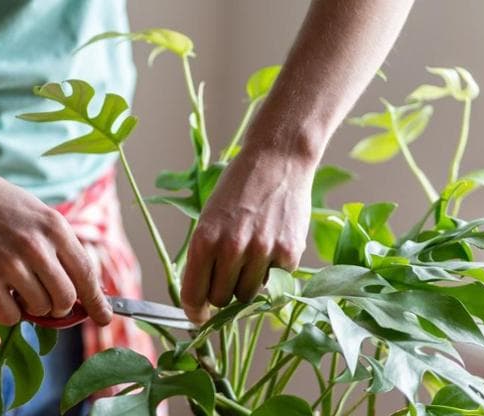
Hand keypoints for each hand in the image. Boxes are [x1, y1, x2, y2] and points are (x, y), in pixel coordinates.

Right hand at [0, 167, 112, 325]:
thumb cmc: (0, 206)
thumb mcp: (40, 215)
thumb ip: (61, 247)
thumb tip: (83, 289)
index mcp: (55, 227)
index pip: (86, 273)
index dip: (97, 301)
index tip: (104, 317)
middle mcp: (36, 246)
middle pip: (66, 298)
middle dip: (61, 306)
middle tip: (49, 300)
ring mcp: (9, 264)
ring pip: (39, 309)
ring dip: (34, 308)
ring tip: (20, 287)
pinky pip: (10, 317)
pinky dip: (10, 313)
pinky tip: (3, 295)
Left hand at [180, 145, 314, 323]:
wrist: (277, 160)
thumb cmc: (237, 188)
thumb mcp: (209, 218)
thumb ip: (205, 257)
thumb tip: (202, 297)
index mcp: (205, 240)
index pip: (194, 295)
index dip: (194, 310)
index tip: (197, 316)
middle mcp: (231, 249)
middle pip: (221, 300)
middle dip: (221, 293)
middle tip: (227, 273)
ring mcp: (262, 252)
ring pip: (248, 296)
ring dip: (246, 284)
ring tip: (250, 256)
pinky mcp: (289, 253)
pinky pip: (274, 282)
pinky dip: (270, 271)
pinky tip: (270, 245)